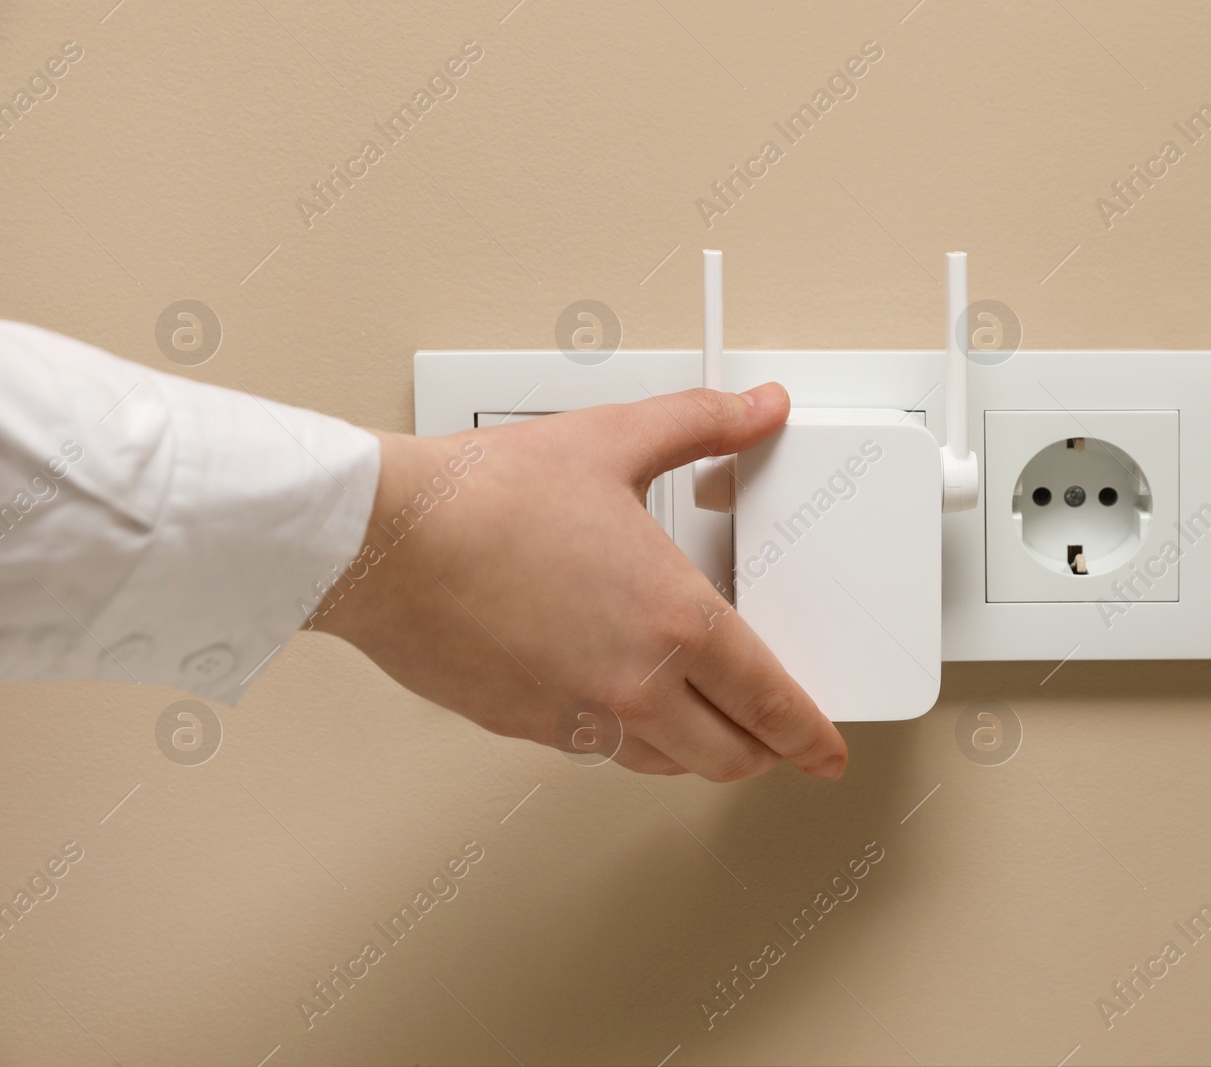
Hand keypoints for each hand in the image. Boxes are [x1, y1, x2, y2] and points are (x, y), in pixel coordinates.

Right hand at [312, 384, 848, 781]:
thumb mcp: (613, 441)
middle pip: (729, 758)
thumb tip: (758, 408)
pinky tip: (620, 701)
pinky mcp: (526, 727)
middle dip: (765, 753)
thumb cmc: (483, 497)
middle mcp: (635, 685)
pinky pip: (600, 752)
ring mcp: (579, 717)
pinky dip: (628, 738)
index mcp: (675, 622)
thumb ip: (702, 425)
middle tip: (777, 740)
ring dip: (698, 752)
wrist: (383, 541)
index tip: (827, 751)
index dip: (810, 736)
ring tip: (706, 723)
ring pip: (665, 765)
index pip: (771, 702)